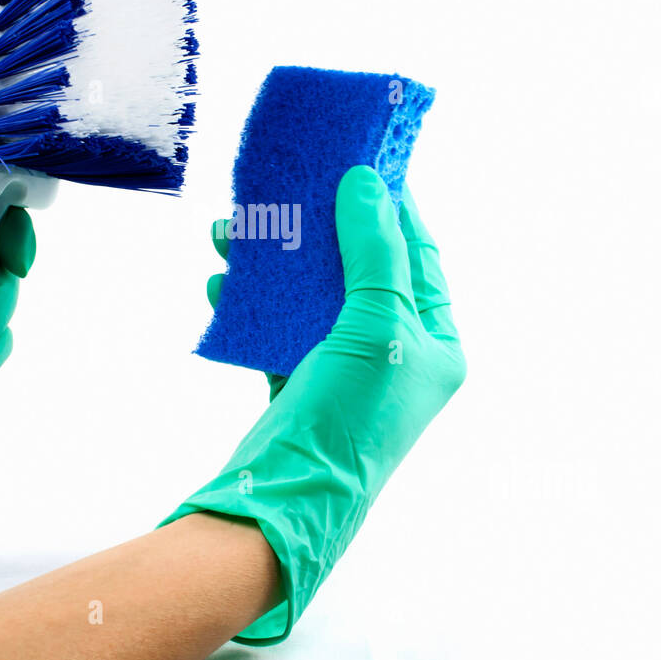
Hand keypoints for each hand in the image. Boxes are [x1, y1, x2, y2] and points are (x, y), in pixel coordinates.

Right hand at [166, 165, 464, 642]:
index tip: (362, 161)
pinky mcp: (301, 381)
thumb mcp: (377, 325)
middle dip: (319, 228)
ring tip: (234, 230)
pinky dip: (253, 301)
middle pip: (361, 267)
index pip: (419, 254)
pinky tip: (222, 279)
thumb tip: (368, 183)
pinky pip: (280, 326)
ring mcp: (348, 368)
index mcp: (438, 342)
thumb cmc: (350, 416)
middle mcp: (399, 353)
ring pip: (313, 294)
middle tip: (290, 185)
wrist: (286, 498)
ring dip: (275, 261)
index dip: (392, 205)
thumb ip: (375, 250)